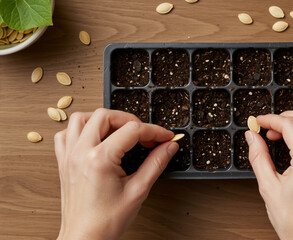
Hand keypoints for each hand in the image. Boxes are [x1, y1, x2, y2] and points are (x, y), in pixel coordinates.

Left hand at [54, 108, 177, 239]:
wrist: (84, 239)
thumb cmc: (106, 221)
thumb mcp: (138, 191)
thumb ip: (155, 163)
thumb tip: (168, 147)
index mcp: (100, 159)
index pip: (132, 130)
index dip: (154, 131)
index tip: (165, 137)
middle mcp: (81, 152)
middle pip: (105, 115)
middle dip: (129, 120)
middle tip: (144, 134)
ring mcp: (69, 156)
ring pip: (81, 118)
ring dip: (103, 120)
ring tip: (120, 132)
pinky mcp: (64, 162)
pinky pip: (66, 134)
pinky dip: (81, 129)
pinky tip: (95, 139)